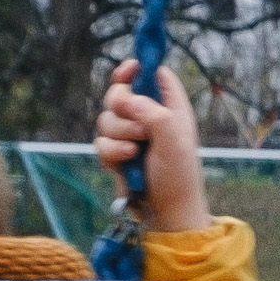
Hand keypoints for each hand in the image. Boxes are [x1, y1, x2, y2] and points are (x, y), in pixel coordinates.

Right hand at [92, 58, 211, 234]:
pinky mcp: (116, 153)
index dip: (138, 69)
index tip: (129, 70)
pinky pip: (100, 142)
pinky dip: (111, 151)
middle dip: (120, 104)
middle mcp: (148, 116)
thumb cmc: (179, 175)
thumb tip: (129, 99)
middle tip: (133, 120)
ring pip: (106, 118)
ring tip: (136, 150)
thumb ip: (153, 113)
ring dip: (119, 132)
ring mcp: (130, 135)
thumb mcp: (174, 140)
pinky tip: (127, 161)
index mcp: (169, 107)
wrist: (167, 211)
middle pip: (120, 91)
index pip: (151, 74)